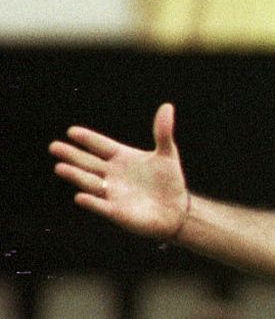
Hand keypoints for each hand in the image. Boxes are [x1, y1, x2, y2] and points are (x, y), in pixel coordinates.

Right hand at [50, 103, 189, 239]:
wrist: (176, 209)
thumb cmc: (168, 181)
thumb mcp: (167, 154)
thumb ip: (163, 133)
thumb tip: (167, 106)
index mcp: (121, 157)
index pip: (101, 145)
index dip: (88, 139)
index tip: (72, 131)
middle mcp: (112, 174)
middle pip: (88, 162)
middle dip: (72, 155)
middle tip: (54, 146)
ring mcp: (112, 193)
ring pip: (90, 182)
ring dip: (76, 175)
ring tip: (60, 167)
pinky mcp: (117, 211)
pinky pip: (101, 206)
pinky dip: (92, 202)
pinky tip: (80, 197)